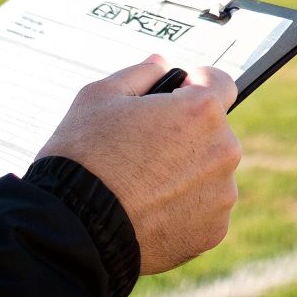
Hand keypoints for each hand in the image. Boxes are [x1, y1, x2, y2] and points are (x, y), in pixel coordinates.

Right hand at [37, 56, 240, 274]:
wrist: (73, 229)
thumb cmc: (84, 157)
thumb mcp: (99, 97)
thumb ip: (138, 74)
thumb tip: (160, 64)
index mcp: (201, 111)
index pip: (220, 82)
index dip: (195, 84)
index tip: (176, 93)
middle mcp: (222, 151)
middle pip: (214, 131)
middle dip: (187, 132)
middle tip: (145, 147)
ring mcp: (221, 194)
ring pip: (210, 172)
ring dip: (188, 171)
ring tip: (143, 183)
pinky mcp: (213, 231)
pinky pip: (205, 209)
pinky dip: (184, 207)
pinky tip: (150, 209)